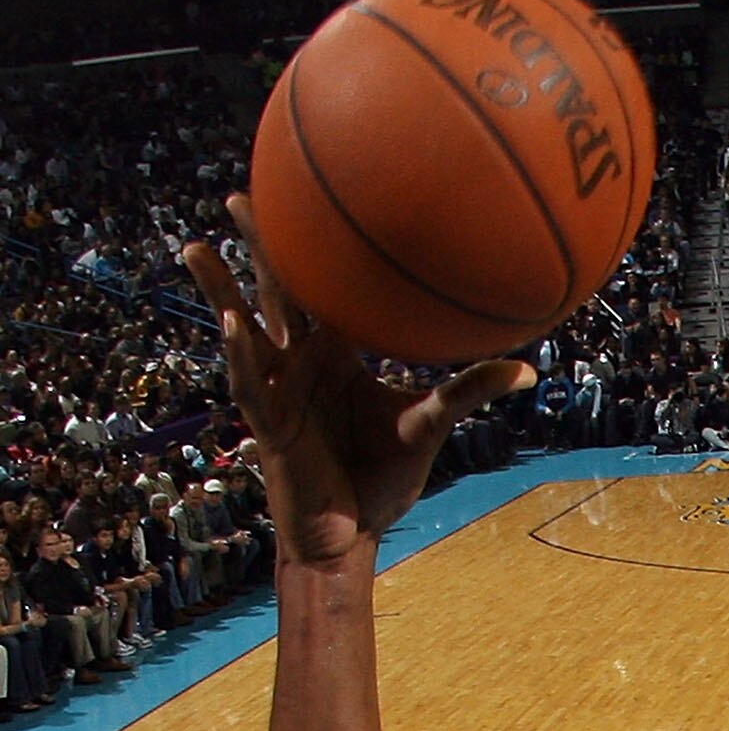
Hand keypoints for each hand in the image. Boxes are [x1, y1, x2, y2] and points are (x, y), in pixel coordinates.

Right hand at [181, 195, 532, 568]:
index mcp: (336, 353)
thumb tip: (529, 370)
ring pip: (243, 330)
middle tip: (239, 194)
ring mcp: (279, 390)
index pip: (322, 288)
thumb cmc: (383, 482)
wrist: (352, 536)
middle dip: (258, 247)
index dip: (313, 246)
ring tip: (196, 247)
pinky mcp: (268, 424)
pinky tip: (230, 323)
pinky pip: (250, 384)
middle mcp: (301, 362)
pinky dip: (240, 354)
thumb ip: (468, 391)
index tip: (309, 194)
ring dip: (220, 291)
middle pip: (276, 292)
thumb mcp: (429, 426)